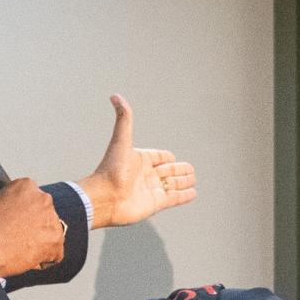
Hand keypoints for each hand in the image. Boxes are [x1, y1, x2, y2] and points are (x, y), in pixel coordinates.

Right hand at [0, 178, 64, 278]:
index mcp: (26, 186)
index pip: (30, 198)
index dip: (21, 212)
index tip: (13, 221)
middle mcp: (43, 200)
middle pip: (43, 214)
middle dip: (32, 226)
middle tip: (16, 237)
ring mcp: (52, 221)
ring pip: (50, 233)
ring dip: (39, 242)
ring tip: (19, 250)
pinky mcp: (56, 242)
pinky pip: (55, 253)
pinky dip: (43, 259)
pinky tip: (27, 259)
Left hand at [78, 95, 196, 227]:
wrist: (105, 197)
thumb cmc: (111, 169)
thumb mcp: (121, 140)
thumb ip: (124, 118)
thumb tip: (115, 96)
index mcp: (139, 159)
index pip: (157, 157)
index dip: (165, 157)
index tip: (171, 157)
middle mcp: (145, 175)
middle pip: (167, 170)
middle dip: (179, 169)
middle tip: (191, 169)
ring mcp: (151, 189)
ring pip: (172, 184)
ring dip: (183, 181)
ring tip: (193, 179)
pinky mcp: (156, 203)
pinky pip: (174, 198)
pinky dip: (184, 196)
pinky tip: (193, 193)